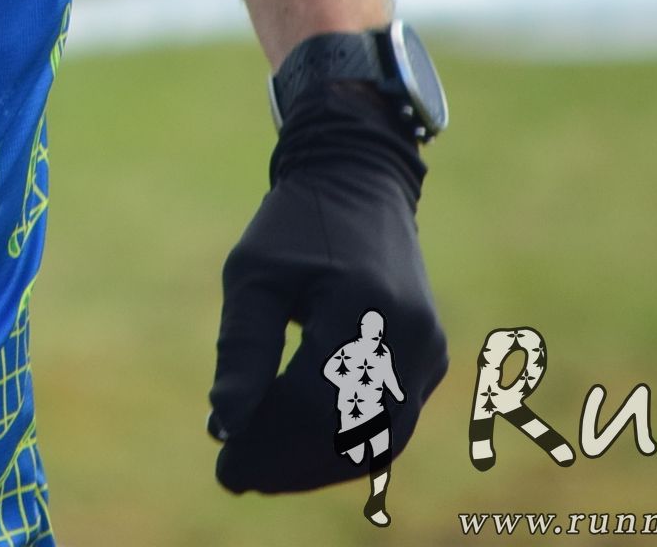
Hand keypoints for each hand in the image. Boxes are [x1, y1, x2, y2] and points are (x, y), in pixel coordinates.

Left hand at [207, 87, 447, 493]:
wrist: (359, 180)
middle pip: (351, 431)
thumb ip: (242, 348)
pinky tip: (298, 450)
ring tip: (263, 468)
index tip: (224, 463)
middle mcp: (410, 333)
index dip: (268, 443)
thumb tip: (224, 427)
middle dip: (290, 464)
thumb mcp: (254, 274)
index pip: (315, 402)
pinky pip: (392, 423)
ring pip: (379, 440)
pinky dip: (346, 445)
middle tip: (237, 476)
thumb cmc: (295, 224)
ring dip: (318, 465)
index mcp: (364, 304)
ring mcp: (430, 349)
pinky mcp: (433, 358)